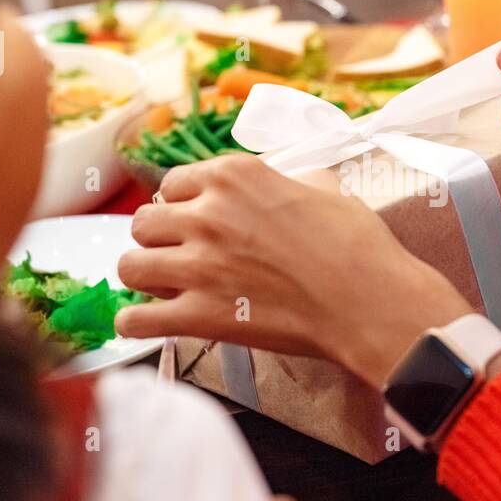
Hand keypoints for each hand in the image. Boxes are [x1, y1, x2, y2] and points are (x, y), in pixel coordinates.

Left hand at [115, 155, 472, 386]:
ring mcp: (199, 265)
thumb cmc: (358, 246)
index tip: (191, 221)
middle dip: (158, 240)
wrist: (370, 302)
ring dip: (145, 278)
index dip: (181, 206)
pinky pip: (135, 320)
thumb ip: (288, 180)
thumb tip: (285, 184)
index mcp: (234, 176)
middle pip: (144, 222)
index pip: (172, 183)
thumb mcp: (324, 187)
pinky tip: (149, 323)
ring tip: (164, 289)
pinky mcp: (199, 314)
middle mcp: (208, 214)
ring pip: (130, 266)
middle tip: (179, 256)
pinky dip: (136, 324)